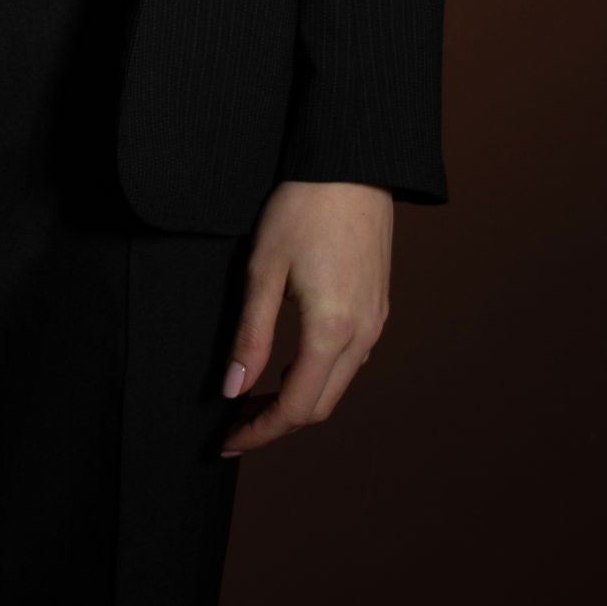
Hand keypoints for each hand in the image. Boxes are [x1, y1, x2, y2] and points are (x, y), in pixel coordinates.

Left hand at [217, 181, 391, 454]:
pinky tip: (289, 363)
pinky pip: (350, 360)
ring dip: (298, 400)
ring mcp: (375, 321)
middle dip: (276, 422)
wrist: (353, 164)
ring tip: (254, 396)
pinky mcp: (378, 306)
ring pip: (337, 385)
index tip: (228, 442)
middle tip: (235, 424)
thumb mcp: (263, 269)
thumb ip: (250, 336)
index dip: (260, 431)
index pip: (295, 407)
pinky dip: (318, 375)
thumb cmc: (302, 206)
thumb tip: (233, 390)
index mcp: (332, 331)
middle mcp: (362, 335)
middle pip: (320, 406)